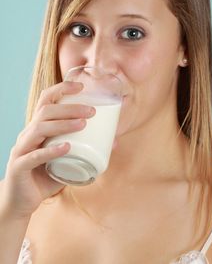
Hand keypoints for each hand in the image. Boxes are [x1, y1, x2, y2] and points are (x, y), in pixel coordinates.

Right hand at [2, 81, 95, 218]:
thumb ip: (86, 149)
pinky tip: (67, 147)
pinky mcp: (19, 167)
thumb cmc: (46, 176)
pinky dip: (51, 150)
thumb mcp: (67, 160)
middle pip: (45, 111)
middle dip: (69, 108)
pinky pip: (34, 156)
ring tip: (83, 124)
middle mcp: (28, 134)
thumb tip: (114, 143)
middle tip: (92, 111)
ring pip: (39, 128)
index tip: (81, 86)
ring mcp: (21, 149)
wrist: (22, 203)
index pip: (46, 100)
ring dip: (63, 124)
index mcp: (38, 128)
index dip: (61, 89)